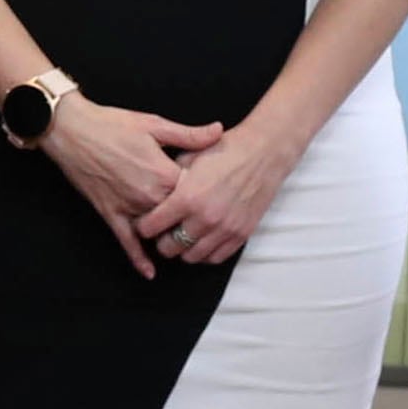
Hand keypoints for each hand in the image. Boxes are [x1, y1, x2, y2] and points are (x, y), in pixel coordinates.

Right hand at [35, 97, 224, 278]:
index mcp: (163, 173)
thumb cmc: (113, 124)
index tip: (214, 188)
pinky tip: (149, 272)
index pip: (195, 192)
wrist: (71, 131)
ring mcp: (129, 208)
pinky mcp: (111, 214)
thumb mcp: (155, 125)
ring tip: (187, 241)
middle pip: (178, 215)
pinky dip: (138, 258)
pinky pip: (127, 242)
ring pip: (156, 230)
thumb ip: (188, 135)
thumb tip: (218, 131)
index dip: (205, 191)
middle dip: (189, 216)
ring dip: (169, 236)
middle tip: (205, 215)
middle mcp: (148, 196)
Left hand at [136, 114, 304, 266]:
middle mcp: (204, 218)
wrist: (263, 152)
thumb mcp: (190, 157)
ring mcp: (224, 229)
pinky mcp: (241, 234)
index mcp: (187, 198)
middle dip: (161, 240)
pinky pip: (216, 257)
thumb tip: (155, 193)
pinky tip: (202, 241)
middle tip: (164, 231)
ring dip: (183, 249)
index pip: (151, 227)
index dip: (144, 225)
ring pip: (191, 257)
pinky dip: (205, 253)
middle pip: (169, 247)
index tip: (146, 222)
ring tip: (183, 236)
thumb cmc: (226, 150)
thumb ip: (170, 179)